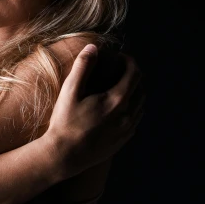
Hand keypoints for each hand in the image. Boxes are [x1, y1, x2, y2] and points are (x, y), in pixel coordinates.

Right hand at [46, 44, 145, 179]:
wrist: (63, 156)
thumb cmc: (64, 123)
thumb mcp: (70, 91)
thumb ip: (83, 66)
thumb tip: (93, 47)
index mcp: (117, 100)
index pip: (135, 73)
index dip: (129, 61)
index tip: (120, 57)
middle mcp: (127, 115)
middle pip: (141, 88)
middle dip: (133, 76)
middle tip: (120, 69)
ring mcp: (126, 130)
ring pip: (141, 106)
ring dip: (134, 93)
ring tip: (120, 87)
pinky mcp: (122, 141)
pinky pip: (135, 121)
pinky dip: (132, 109)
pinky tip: (118, 109)